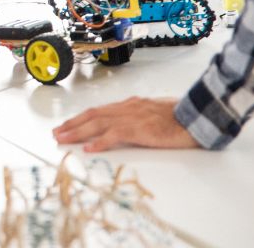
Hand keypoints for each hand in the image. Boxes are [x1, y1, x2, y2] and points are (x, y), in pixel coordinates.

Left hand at [52, 97, 198, 151]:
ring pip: (98, 123)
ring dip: (78, 131)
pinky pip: (115, 135)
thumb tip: (124, 125)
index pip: (99, 111)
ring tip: (63, 139)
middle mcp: (127, 108)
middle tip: (56, 133)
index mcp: (130, 105)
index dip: (80, 118)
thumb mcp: (153, 113)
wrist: (196, 116)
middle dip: (72, 124)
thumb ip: (137, 116)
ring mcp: (133, 117)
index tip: (66, 125)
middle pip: (93, 115)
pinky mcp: (140, 128)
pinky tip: (89, 148)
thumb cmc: (179, 116)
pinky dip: (100, 141)